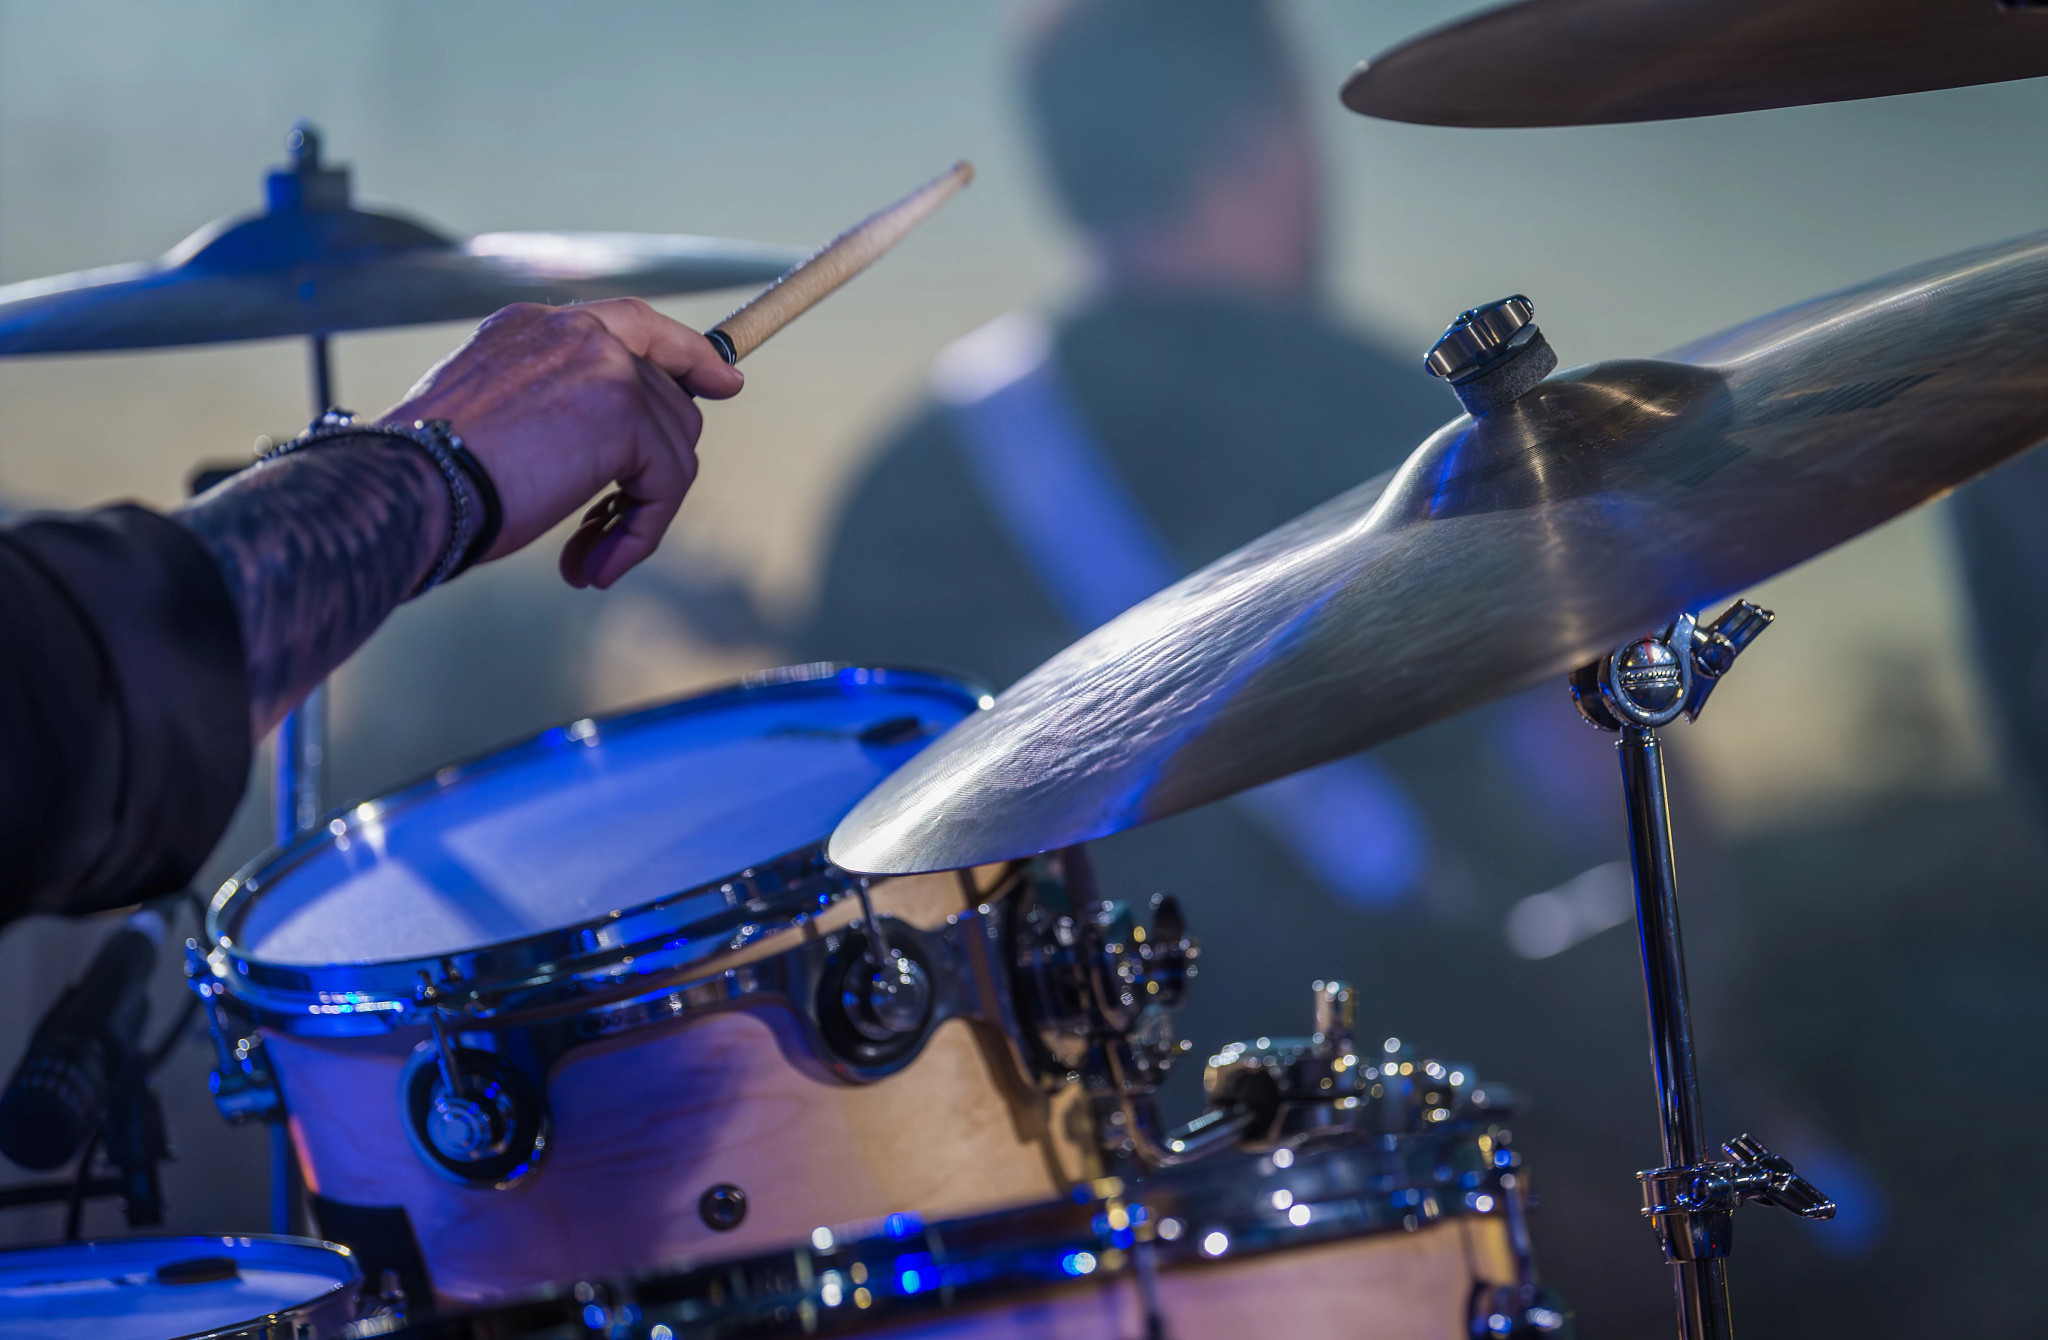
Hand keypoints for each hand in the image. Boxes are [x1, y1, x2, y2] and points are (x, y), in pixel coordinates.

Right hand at [381, 298, 743, 589]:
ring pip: (673, 447)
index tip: (724, 379)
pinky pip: (668, 482)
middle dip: (647, 472)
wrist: (406, 488)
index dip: (687, 353)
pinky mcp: (624, 411)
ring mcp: (604, 364)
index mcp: (533, 328)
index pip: (635, 323)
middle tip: (602, 530)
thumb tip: (621, 452)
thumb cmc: (428, 477)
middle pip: (666, 399)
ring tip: (588, 555)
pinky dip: (642, 533)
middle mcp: (572, 331)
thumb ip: (560, 414)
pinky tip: (595, 563)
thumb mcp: (495, 423)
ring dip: (638, 514)